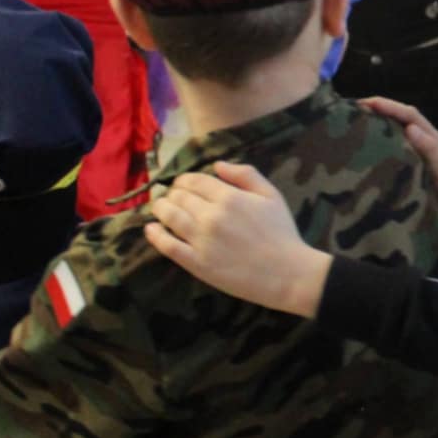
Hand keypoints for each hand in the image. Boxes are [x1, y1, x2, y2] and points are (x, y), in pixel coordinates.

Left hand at [145, 164, 329, 318]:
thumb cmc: (282, 233)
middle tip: (170, 196)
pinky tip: (151, 229)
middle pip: (179, 197)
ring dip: (160, 208)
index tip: (182, 184)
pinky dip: (155, 235)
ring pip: (170, 216)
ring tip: (159, 208)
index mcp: (229, 197)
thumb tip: (217, 165)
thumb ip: (246, 174)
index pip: (195, 181)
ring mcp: (201, 240)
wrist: (286, 273)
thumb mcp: (271, 195)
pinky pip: (168, 246)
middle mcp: (211, 215)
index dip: (184, 180)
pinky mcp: (196, 263)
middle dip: (172, 193)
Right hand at [359, 97, 437, 237]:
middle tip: (353, 108)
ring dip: (376, 122)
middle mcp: (421, 139)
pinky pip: (390, 146)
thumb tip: (410, 128)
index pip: (409, 114)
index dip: (389, 105)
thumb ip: (431, 150)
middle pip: (399, 117)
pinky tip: (361, 145)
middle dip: (379, 109)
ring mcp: (412, 151)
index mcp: (430, 137)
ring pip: (393, 130)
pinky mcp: (405, 164)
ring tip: (353, 121)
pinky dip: (376, 141)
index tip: (367, 103)